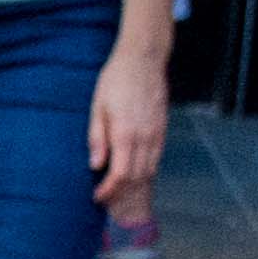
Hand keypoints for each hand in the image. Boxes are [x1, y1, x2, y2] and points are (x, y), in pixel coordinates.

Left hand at [91, 48, 170, 220]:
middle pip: (136, 178)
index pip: (121, 175)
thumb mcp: (97, 108)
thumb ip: (97, 138)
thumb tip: (95, 165)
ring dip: (134, 184)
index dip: (109, 191)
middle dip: (120, 193)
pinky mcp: (162, 129)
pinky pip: (156, 158)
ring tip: (117, 189)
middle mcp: (145, 138)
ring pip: (149, 170)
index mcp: (126, 134)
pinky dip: (145, 171)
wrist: (143, 61)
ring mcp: (157, 134)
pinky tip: (133, 172)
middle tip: (104, 197)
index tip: (97, 197)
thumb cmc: (115, 81)